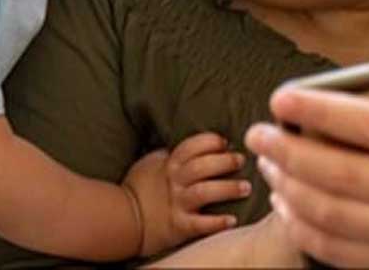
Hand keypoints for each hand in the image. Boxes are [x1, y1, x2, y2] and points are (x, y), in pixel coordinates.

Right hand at [123, 132, 250, 255]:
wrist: (122, 219)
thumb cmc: (140, 187)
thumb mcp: (153, 161)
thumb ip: (173, 152)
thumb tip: (198, 143)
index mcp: (170, 163)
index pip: (193, 146)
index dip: (211, 141)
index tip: (226, 142)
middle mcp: (175, 181)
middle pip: (203, 166)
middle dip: (225, 161)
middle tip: (241, 161)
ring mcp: (177, 204)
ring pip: (205, 192)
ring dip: (228, 189)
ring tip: (246, 187)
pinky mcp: (178, 226)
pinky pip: (200, 224)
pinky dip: (217, 222)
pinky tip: (232, 220)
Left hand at [245, 36, 368, 267]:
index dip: (321, 110)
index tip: (282, 97)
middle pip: (342, 174)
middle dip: (289, 152)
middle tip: (258, 133)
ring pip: (334, 215)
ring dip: (290, 189)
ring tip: (267, 165)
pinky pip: (342, 251)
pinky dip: (306, 230)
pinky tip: (288, 205)